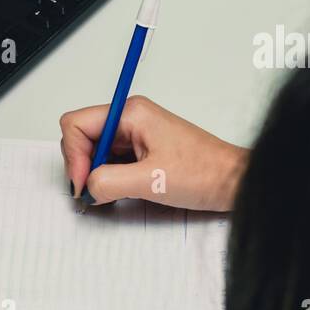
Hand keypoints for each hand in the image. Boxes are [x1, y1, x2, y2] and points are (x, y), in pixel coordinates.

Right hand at [59, 96, 247, 210]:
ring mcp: (136, 134)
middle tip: (93, 192)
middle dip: (82, 166)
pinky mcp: (141, 150)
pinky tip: (119, 193)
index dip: (73, 156)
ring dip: (95, 174)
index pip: (76, 124)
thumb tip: (86, 188)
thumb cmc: (206, 173)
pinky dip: (107, 178)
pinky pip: (110, 161)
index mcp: (131, 114)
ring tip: (109, 194)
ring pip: (94, 151)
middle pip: (81, 137)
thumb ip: (108, 182)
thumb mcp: (150, 181)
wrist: (235, 181)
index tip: (84, 182)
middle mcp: (131, 119)